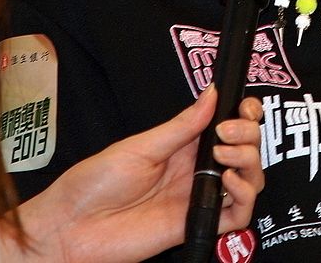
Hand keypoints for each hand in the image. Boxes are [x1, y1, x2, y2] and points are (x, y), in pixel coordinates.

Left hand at [17, 86, 263, 261]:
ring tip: (227, 156)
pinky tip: (229, 182)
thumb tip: (212, 93)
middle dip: (248, 136)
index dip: (244, 116)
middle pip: (245, 151)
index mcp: (183, 144)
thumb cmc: (95, 183)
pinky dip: (245, 198)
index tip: (244, 109)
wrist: (71, 227)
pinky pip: (237, 217)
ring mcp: (197, 197)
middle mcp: (196, 169)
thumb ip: (181, 125)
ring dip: (250, 164)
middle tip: (227, 134)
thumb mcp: (140, 146)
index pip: (227, 126)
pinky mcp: (195, 225)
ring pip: (249, 181)